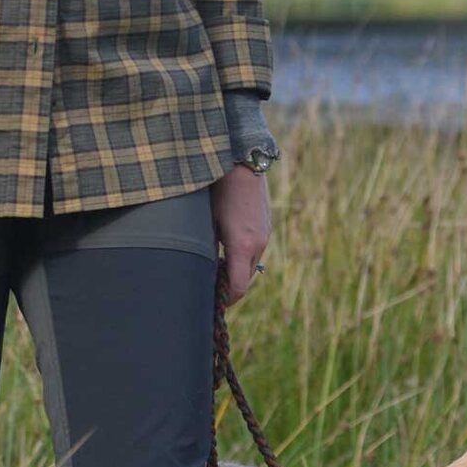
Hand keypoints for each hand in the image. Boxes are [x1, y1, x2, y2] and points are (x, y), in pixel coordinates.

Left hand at [210, 163, 270, 307]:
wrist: (241, 162)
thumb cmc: (216, 190)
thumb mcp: (205, 222)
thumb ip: (206, 250)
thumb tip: (200, 272)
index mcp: (242, 245)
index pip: (238, 287)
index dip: (225, 300)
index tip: (212, 304)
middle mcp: (258, 244)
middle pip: (245, 280)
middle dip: (228, 287)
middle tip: (208, 289)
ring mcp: (265, 235)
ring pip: (251, 266)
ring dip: (235, 272)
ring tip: (214, 269)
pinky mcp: (266, 227)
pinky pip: (255, 252)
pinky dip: (241, 258)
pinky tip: (225, 250)